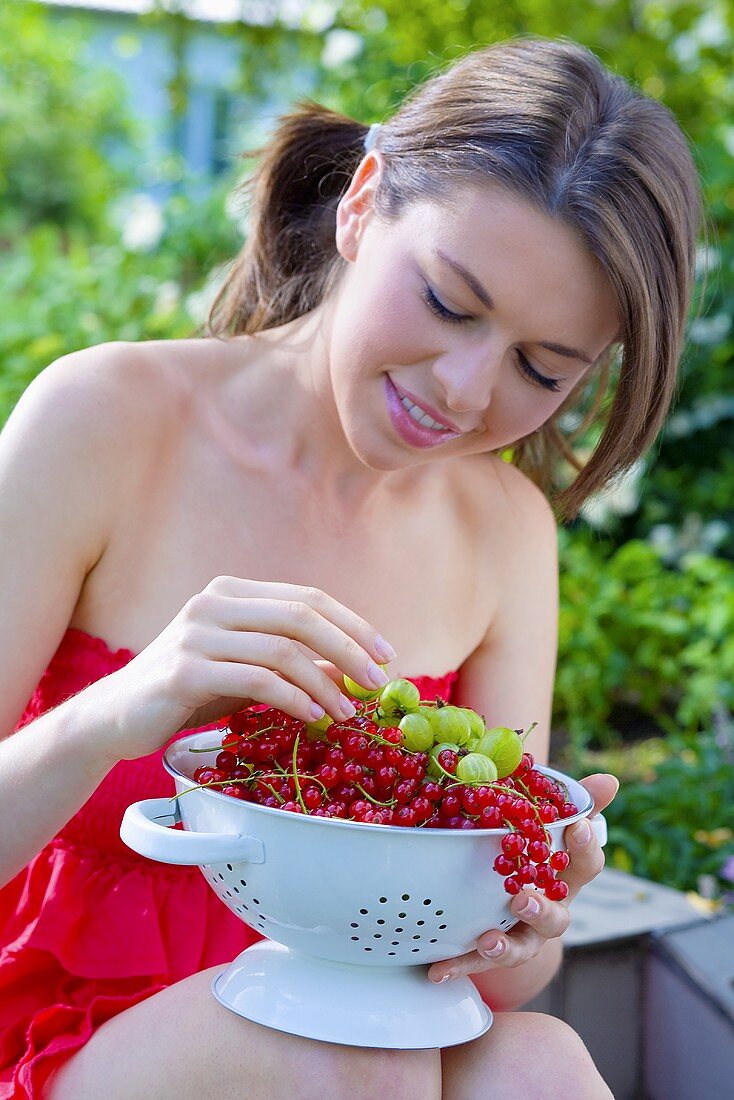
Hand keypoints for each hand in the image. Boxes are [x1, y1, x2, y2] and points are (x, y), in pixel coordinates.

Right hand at [98, 576, 395, 761]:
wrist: (116, 717)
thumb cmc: (188, 691)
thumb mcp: (246, 668)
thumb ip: (290, 660)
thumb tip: (351, 670)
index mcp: (231, 592)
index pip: (307, 598)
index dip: (352, 624)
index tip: (385, 655)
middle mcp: (213, 604)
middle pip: (301, 617)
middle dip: (348, 649)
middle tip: (377, 683)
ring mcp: (197, 635)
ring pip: (283, 650)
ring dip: (324, 683)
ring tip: (345, 712)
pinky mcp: (185, 671)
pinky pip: (256, 680)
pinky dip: (293, 698)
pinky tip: (312, 715)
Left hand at [427, 773, 618, 982]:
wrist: (508, 901)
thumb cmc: (533, 853)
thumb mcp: (548, 825)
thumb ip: (574, 803)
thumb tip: (609, 779)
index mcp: (564, 879)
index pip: (587, 865)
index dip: (585, 846)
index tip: (575, 825)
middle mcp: (549, 911)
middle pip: (556, 918)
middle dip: (540, 911)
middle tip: (522, 899)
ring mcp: (521, 936)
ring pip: (521, 948)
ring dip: (505, 947)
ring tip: (487, 941)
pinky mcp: (489, 952)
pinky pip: (474, 962)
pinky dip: (458, 966)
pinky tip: (437, 969)